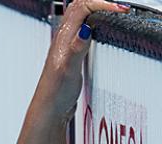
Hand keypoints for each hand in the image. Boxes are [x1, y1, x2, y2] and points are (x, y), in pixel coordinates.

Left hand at [38, 0, 129, 119]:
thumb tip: (85, 30)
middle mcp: (63, 39)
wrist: (49, 109)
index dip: (101, 4)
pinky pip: (83, 31)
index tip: (118, 10)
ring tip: (114, 15)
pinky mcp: (73, 54)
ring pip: (81, 19)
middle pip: (79, 8)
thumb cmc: (54, 92)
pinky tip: (102, 34)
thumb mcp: (68, 69)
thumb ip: (76, 49)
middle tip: (118, 10)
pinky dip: (95, 25)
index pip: (81, 8)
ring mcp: (68, 46)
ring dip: (97, 12)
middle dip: (99, 4)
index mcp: (63, 38)